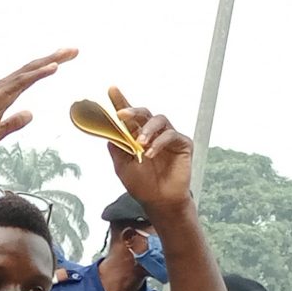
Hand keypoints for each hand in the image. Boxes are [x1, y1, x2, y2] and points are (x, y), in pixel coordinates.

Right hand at [0, 47, 77, 155]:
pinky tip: (54, 66)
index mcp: (4, 95)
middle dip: (54, 58)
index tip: (64, 60)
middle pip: (33, 69)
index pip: (30, 77)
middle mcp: (2, 87)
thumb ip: (14, 123)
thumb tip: (31, 114)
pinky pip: (22, 81)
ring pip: (29, 71)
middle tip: (74, 49)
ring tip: (68, 52)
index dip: (47, 68)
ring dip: (50, 60)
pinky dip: (38, 73)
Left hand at [98, 88, 191, 209]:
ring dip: (148, 129)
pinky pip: (171, 135)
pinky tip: (150, 154)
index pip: (129, 117)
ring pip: (159, 119)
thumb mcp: (123, 167)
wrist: (159, 201)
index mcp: (137, 137)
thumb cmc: (142, 185)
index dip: (120, 101)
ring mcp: (168, 137)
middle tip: (122, 115)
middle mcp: (153, 133)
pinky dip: (159, 143)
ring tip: (140, 143)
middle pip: (144, 113)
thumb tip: (109, 130)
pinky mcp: (182, 144)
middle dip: (132, 111)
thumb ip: (117, 148)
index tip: (111, 89)